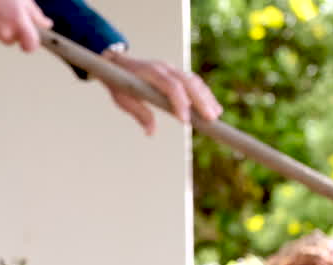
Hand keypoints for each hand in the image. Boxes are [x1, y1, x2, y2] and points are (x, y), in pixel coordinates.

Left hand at [100, 49, 223, 135]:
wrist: (116, 62)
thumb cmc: (118, 83)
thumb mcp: (122, 99)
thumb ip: (139, 113)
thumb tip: (151, 132)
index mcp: (149, 72)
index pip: (170, 86)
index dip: (179, 103)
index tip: (185, 121)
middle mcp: (164, 68)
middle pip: (187, 82)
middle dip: (200, 101)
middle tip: (210, 119)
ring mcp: (171, 69)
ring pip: (193, 81)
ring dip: (206, 98)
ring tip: (216, 115)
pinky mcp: (176, 73)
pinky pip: (193, 82)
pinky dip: (204, 94)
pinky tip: (213, 106)